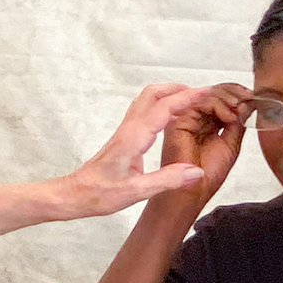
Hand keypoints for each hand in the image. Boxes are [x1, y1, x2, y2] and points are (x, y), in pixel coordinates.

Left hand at [58, 84, 219, 216]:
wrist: (75, 194)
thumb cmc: (100, 194)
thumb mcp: (137, 192)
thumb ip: (168, 180)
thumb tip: (197, 171)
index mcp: (133, 138)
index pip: (164, 108)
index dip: (187, 97)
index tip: (207, 91)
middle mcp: (129, 129)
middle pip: (153, 94)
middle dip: (178, 89)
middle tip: (201, 94)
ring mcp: (125, 131)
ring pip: (146, 100)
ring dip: (168, 94)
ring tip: (190, 102)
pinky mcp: (124, 137)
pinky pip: (144, 112)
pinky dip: (160, 106)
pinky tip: (171, 118)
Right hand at [159, 82, 251, 200]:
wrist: (194, 191)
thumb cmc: (207, 174)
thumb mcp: (232, 143)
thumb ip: (237, 122)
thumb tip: (247, 102)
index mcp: (205, 122)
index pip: (220, 98)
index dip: (238, 95)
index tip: (255, 99)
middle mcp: (193, 117)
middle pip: (214, 92)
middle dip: (236, 92)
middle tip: (250, 99)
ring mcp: (185, 118)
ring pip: (208, 94)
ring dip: (229, 99)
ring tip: (239, 111)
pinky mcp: (178, 121)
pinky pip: (199, 103)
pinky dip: (218, 105)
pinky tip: (228, 117)